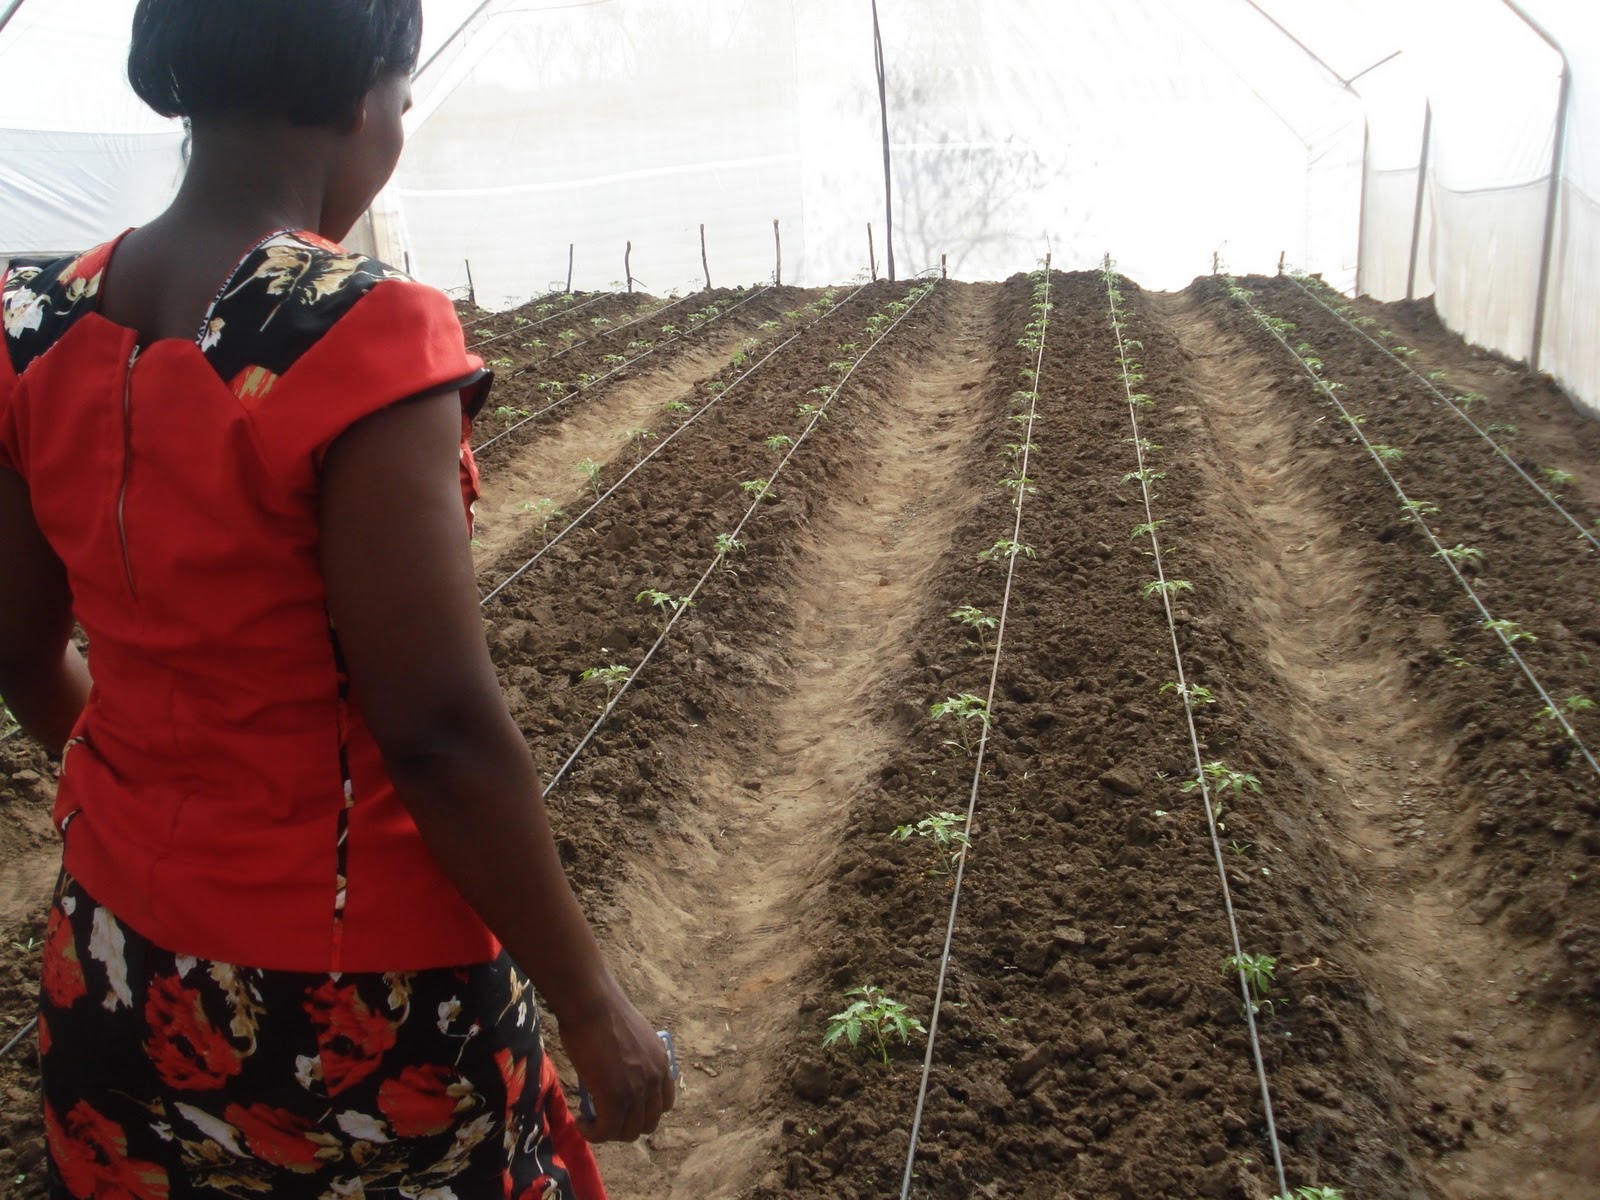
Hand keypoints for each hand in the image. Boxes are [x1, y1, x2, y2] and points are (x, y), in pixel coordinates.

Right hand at [558, 976, 675, 1142]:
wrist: (592, 1005)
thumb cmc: (604, 1013)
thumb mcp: (633, 1038)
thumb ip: (635, 1060)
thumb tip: (622, 1075)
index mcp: (661, 1063)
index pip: (665, 1104)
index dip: (644, 1112)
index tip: (625, 1109)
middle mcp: (655, 1079)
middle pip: (648, 1123)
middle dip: (626, 1125)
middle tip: (604, 1116)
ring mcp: (637, 1090)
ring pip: (628, 1132)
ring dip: (608, 1131)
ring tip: (591, 1121)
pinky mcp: (615, 1098)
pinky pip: (606, 1131)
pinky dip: (592, 1133)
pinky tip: (581, 1123)